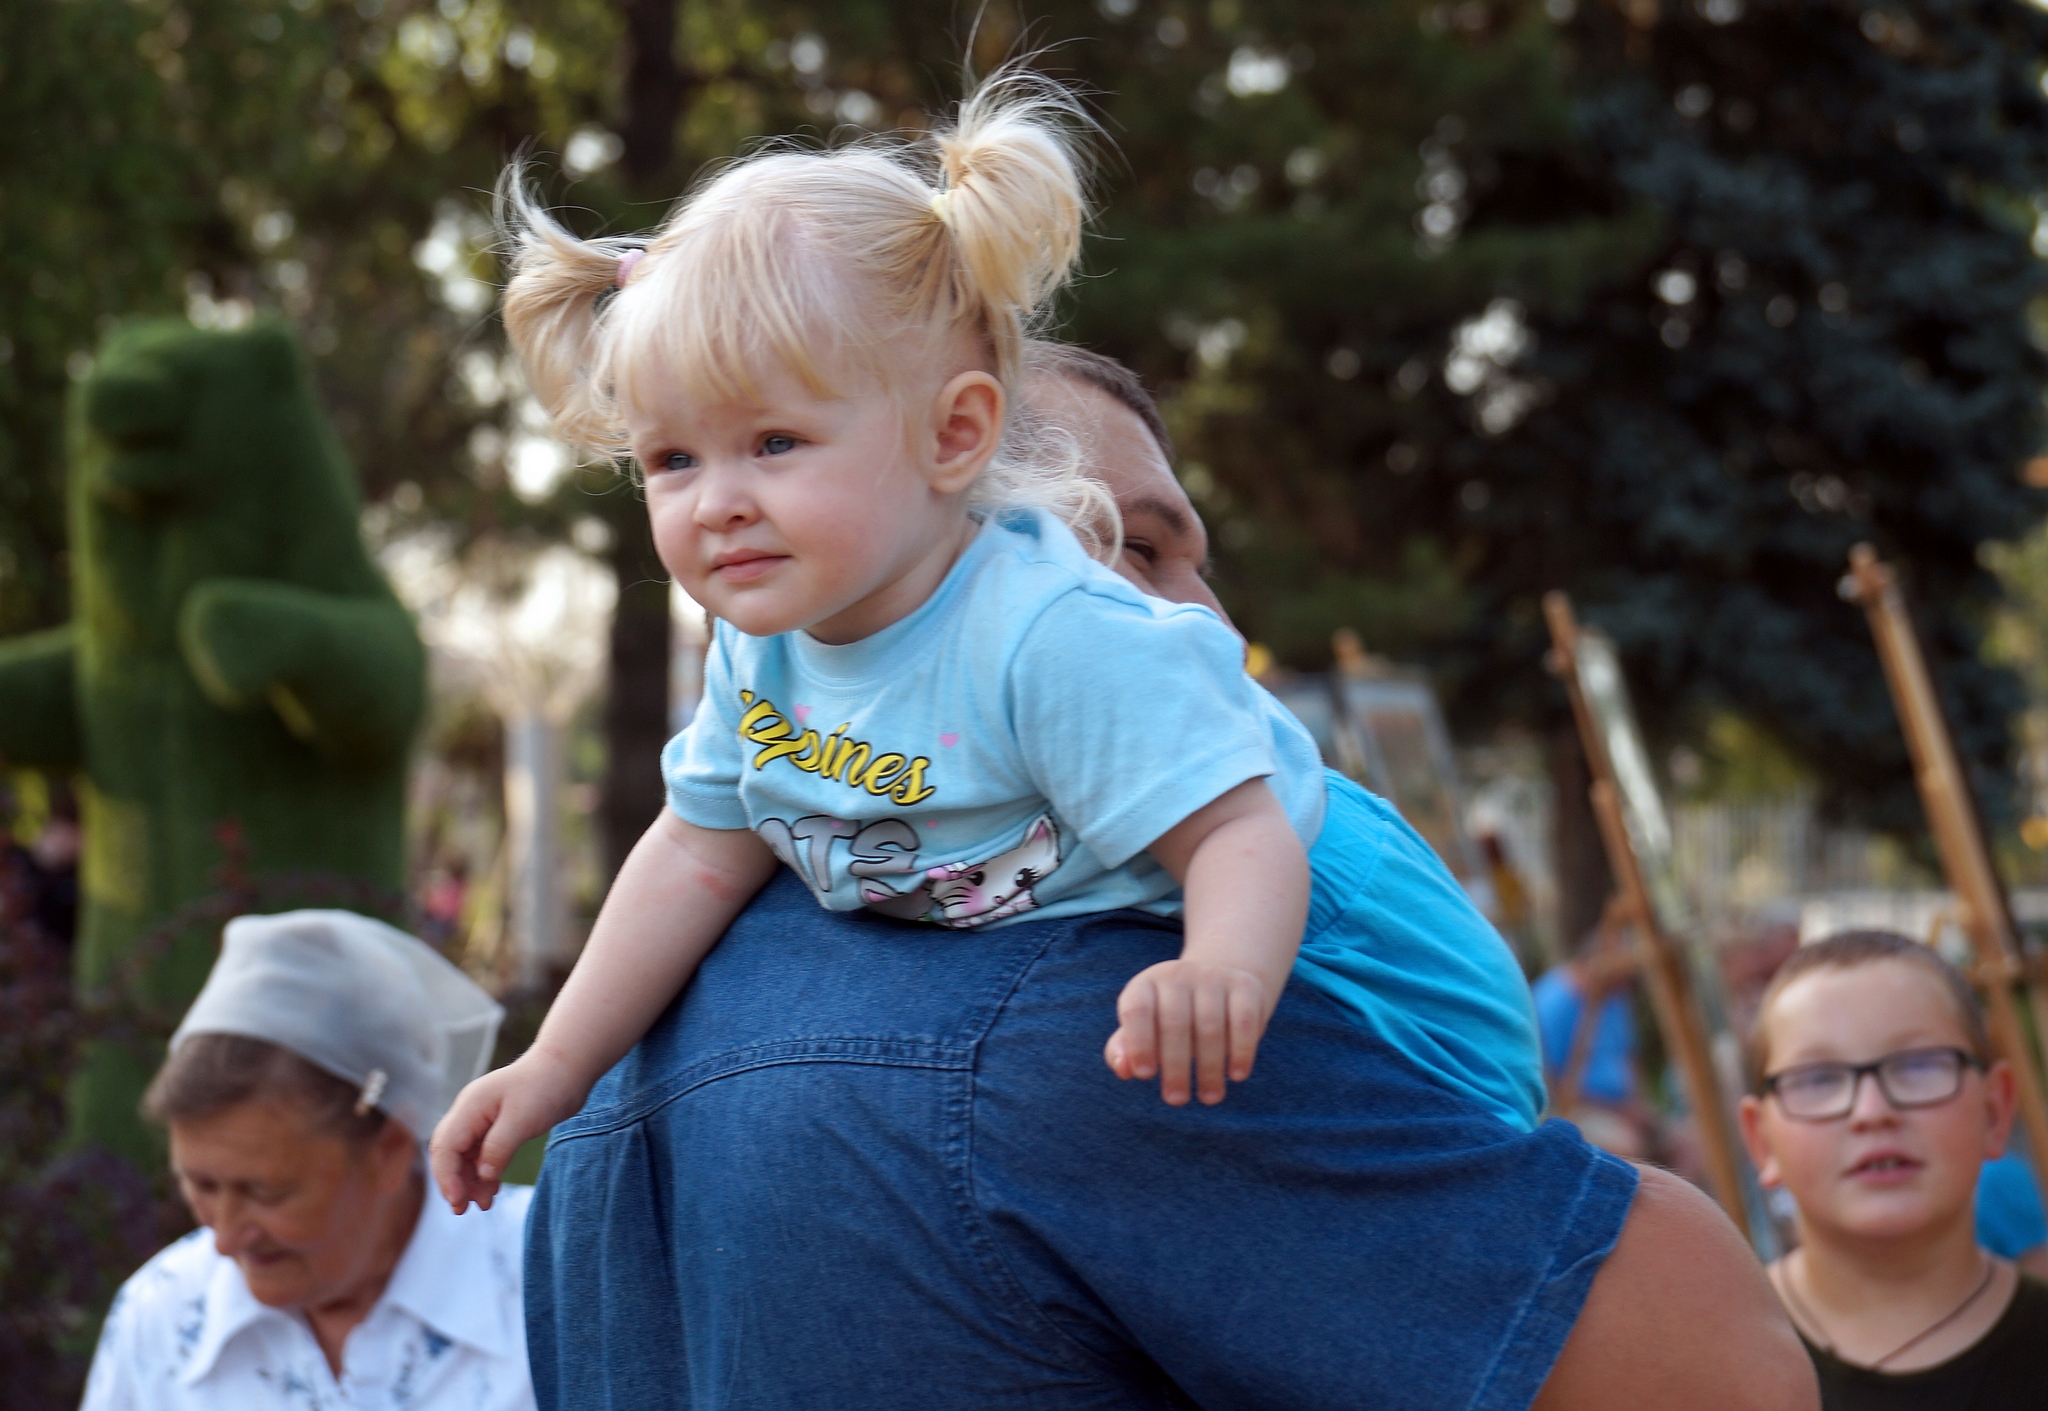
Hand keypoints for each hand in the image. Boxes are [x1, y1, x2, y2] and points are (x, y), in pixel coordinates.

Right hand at [429, 1051, 588, 1212]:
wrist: (568, 1067)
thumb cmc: (546, 1086)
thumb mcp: (523, 1119)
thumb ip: (498, 1148)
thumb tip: (482, 1176)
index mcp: (470, 1106)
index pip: (445, 1146)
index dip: (447, 1177)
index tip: (458, 1201)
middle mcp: (470, 1112)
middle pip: (448, 1153)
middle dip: (454, 1182)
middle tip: (465, 1209)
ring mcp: (482, 1118)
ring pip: (464, 1156)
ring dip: (470, 1181)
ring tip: (484, 1203)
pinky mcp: (496, 1125)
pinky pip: (480, 1153)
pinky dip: (483, 1172)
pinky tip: (492, 1188)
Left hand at [1103, 959, 1270, 1105]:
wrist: (1217, 988)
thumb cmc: (1168, 1021)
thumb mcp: (1142, 1031)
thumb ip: (1123, 1051)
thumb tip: (1124, 1069)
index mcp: (1145, 985)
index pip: (1137, 1009)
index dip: (1138, 1042)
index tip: (1144, 1076)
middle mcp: (1176, 974)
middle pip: (1174, 1023)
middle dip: (1175, 1067)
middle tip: (1176, 1100)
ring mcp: (1212, 976)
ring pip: (1210, 1026)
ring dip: (1209, 1068)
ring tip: (1209, 1098)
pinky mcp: (1245, 985)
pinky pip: (1243, 1021)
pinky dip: (1241, 1051)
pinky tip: (1236, 1076)